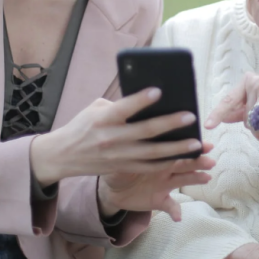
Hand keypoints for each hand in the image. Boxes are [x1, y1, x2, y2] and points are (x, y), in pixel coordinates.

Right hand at [31, 88, 211, 185]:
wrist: (63, 155)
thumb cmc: (83, 126)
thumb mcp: (95, 109)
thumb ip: (119, 105)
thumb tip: (147, 101)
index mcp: (103, 119)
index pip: (124, 108)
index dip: (141, 100)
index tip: (159, 91)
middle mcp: (111, 138)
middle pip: (145, 131)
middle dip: (170, 124)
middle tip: (191, 116)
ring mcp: (118, 156)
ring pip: (152, 153)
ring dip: (176, 149)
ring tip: (196, 143)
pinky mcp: (122, 168)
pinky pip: (149, 167)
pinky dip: (167, 163)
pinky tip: (182, 157)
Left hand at [98, 141, 215, 220]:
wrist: (113, 188)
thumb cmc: (118, 166)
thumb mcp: (120, 157)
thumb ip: (128, 152)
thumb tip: (131, 144)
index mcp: (157, 155)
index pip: (175, 149)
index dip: (189, 146)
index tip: (203, 144)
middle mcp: (165, 169)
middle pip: (185, 164)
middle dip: (198, 161)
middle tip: (210, 160)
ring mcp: (164, 185)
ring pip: (183, 180)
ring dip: (195, 179)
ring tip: (207, 178)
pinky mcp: (159, 201)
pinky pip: (170, 206)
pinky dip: (175, 211)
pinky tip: (178, 217)